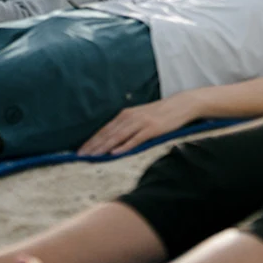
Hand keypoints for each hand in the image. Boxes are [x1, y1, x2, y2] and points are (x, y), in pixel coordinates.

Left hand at [77, 95, 198, 155]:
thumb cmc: (161, 113)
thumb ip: (127, 126)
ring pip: (118, 137)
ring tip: (92, 157)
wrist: (183, 104)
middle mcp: (130, 117)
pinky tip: (115, 153)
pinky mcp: (152, 128)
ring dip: (104, 148)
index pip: (104, 130)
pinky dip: (124, 146)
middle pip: (107, 134)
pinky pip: (135, 139)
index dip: (91, 141)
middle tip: (79, 157)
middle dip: (93, 146)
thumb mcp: (141, 116)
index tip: (79, 152)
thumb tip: (112, 141)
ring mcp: (141, 122)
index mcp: (126, 114)